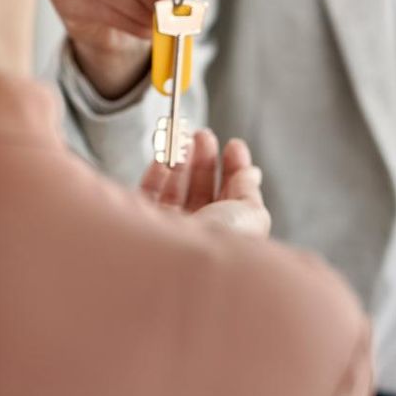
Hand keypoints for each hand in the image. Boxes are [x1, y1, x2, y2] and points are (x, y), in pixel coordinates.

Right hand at [139, 129, 269, 237]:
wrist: (185, 259)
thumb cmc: (222, 242)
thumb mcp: (251, 213)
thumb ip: (249, 190)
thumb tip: (251, 172)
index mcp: (226, 233)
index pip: (230, 196)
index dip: (232, 169)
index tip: (233, 146)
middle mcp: (198, 233)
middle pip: (202, 190)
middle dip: (205, 159)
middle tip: (205, 135)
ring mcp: (171, 230)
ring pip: (175, 188)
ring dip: (181, 159)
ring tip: (186, 137)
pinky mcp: (144, 225)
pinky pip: (149, 193)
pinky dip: (156, 170)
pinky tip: (165, 155)